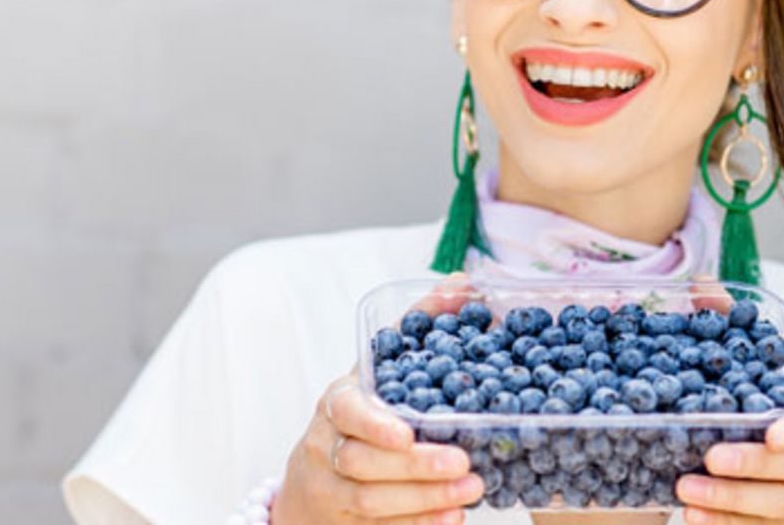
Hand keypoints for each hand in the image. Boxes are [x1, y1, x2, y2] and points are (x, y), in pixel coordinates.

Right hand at [272, 274, 483, 524]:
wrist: (313, 481)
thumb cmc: (362, 410)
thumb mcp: (382, 367)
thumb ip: (419, 325)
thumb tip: (463, 282)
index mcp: (338, 403)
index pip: (346, 412)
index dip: (374, 424)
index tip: (407, 431)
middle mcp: (328, 447)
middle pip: (362, 462)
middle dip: (415, 466)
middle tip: (464, 463)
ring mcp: (332, 491)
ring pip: (371, 501)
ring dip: (424, 499)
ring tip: (470, 491)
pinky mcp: (347, 524)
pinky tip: (453, 519)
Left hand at [676, 393, 783, 523]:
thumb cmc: (766, 436)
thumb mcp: (762, 410)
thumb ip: (740, 402)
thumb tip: (683, 393)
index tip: (772, 437)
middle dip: (753, 463)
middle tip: (712, 458)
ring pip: (781, 502)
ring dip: (730, 497)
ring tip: (688, 489)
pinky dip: (724, 520)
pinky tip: (696, 514)